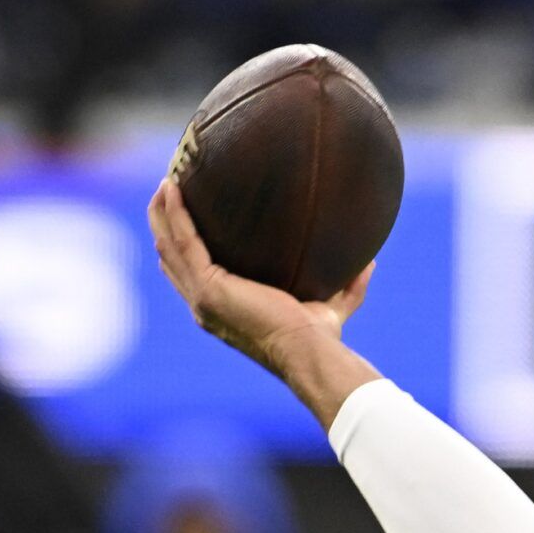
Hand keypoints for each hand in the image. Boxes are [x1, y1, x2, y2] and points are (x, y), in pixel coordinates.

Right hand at [146, 178, 371, 376]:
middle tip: (169, 188)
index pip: (190, 274)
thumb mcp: (331, 306)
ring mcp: (202, 297)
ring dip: (163, 211)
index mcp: (221, 310)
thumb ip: (346, 286)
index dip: (183, 244)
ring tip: (167, 180)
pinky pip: (183, 241)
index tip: (186, 213)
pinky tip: (173, 187)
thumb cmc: (322, 338)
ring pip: (168, 246)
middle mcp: (203, 305)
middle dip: (164, 222)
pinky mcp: (208, 287)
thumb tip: (370, 261)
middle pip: (170, 257)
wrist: (311, 352)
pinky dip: (175, 213)